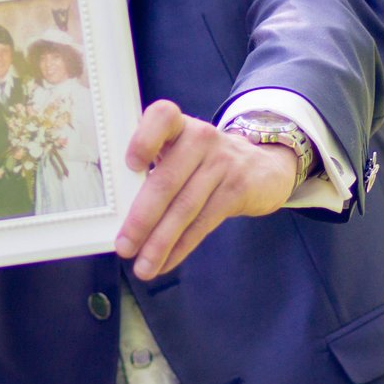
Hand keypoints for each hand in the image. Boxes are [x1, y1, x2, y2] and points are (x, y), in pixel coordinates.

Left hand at [115, 101, 297, 280]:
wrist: (262, 167)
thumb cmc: (204, 162)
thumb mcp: (182, 152)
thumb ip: (155, 171)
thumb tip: (120, 218)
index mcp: (179, 125)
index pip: (162, 116)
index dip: (144, 138)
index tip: (131, 164)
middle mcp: (201, 137)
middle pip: (167, 180)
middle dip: (142, 219)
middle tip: (123, 247)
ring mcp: (222, 162)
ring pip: (185, 208)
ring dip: (160, 242)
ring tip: (142, 267)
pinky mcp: (238, 188)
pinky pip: (203, 223)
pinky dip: (181, 247)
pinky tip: (165, 262)